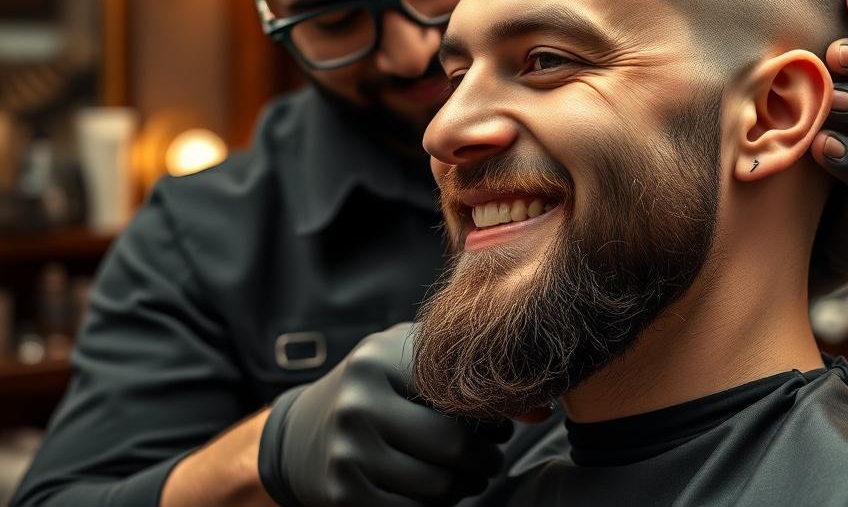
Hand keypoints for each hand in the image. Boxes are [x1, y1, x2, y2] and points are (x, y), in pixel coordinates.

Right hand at [258, 322, 511, 506]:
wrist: (302, 432)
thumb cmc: (374, 388)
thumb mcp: (406, 360)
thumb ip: (462, 369)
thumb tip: (539, 408)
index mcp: (378, 360)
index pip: (458, 392)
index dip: (491, 413)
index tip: (500, 423)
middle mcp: (358, 403)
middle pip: (453, 446)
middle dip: (486, 458)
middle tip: (491, 457)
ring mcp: (347, 452)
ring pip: (438, 486)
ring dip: (466, 486)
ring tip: (471, 475)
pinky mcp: (343, 494)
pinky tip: (439, 492)